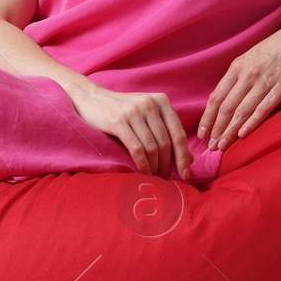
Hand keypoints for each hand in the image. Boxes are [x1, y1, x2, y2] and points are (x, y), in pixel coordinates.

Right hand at [68, 84, 191, 180]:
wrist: (90, 99)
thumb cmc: (121, 110)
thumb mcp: (147, 116)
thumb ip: (167, 132)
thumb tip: (190, 159)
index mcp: (161, 101)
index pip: (178, 134)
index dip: (183, 157)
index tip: (186, 175)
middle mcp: (149, 104)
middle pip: (166, 143)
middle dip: (168, 166)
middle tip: (167, 181)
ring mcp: (133, 112)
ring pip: (152, 147)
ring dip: (155, 168)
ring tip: (154, 179)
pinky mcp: (118, 121)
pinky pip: (136, 149)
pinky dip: (142, 165)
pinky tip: (143, 173)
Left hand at [197, 13, 280, 150]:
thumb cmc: (278, 47)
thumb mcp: (251, 56)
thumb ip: (238, 75)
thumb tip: (225, 97)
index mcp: (237, 66)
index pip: (216, 97)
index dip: (207, 117)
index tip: (201, 133)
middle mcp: (248, 74)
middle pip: (226, 107)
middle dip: (216, 129)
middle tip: (210, 146)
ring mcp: (265, 81)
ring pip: (242, 111)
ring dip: (230, 131)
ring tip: (222, 146)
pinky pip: (263, 109)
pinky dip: (251, 124)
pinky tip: (242, 136)